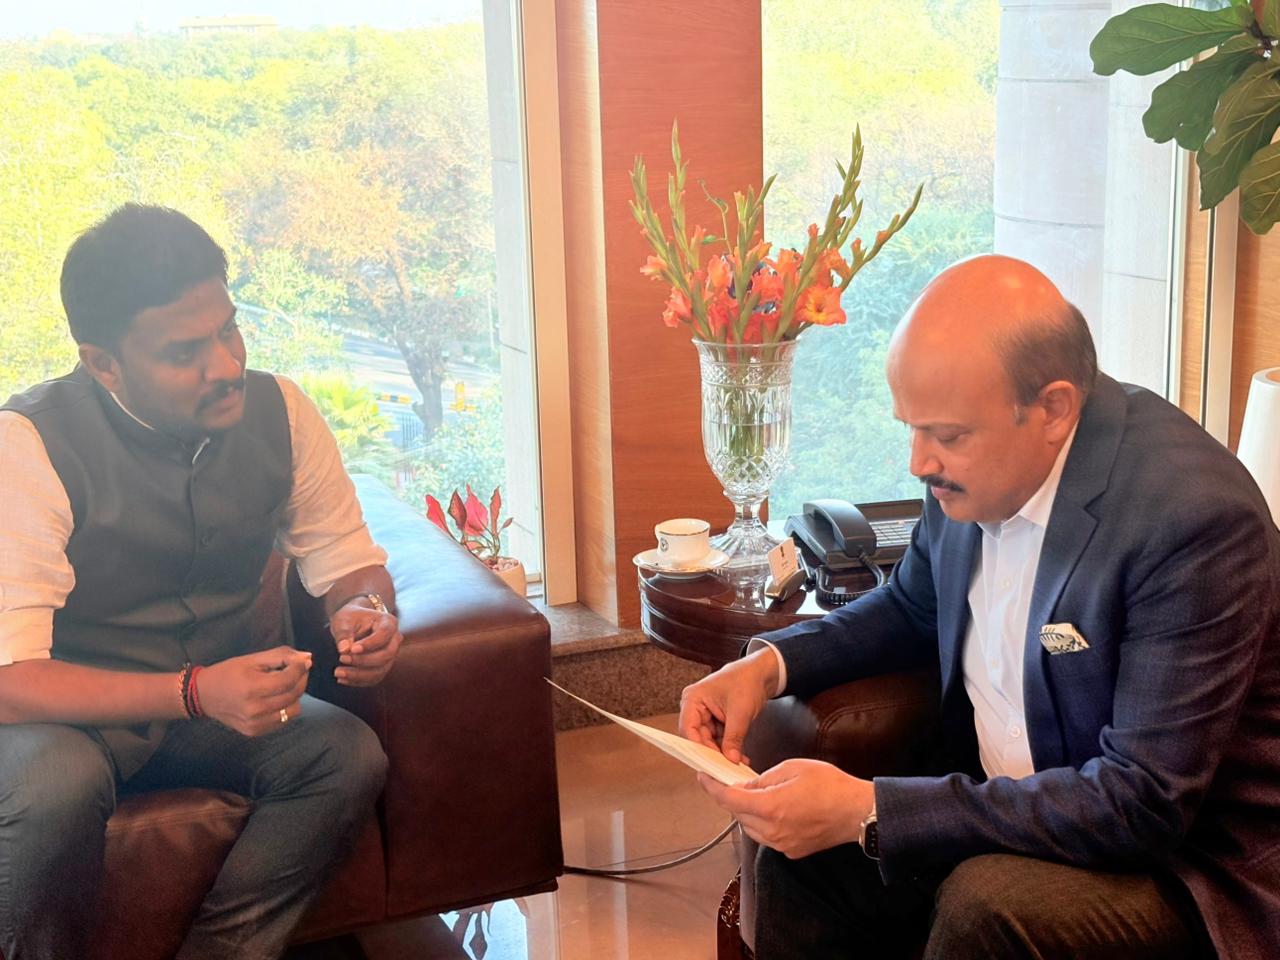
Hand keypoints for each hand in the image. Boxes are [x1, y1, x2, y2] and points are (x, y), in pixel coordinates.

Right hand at [198, 646, 311, 736]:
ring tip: (284, 685)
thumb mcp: (252, 659)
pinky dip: (286, 707)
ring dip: (295, 695)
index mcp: (251, 688)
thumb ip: (281, 656)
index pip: (288, 680)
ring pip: (294, 710)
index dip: (300, 669)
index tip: (303, 661)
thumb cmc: (228, 673)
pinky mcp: (256, 732)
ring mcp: (256, 724)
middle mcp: (255, 710)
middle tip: (296, 670)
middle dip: (301, 679)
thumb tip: (308, 657)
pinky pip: (284, 720)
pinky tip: (275, 698)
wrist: (203, 696)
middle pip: (294, 695)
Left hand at [329, 601, 401, 686]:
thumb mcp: (344, 620)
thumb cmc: (351, 618)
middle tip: (341, 658)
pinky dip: (358, 681)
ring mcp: (391, 655)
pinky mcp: (383, 666)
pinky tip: (343, 679)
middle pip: (386, 655)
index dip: (369, 644)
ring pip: (381, 670)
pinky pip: (375, 678)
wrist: (355, 623)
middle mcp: (394, 640)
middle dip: (363, 660)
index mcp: (389, 623)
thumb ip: (344, 633)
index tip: (351, 649)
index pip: (383, 635)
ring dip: (359, 675)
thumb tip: (344, 649)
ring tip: (338, 673)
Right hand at [678, 647, 780, 763]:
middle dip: (714, 753)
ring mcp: (706, 714)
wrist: (761, 673)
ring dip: (723, 753)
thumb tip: (731, 759)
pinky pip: (719, 739)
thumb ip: (734, 737)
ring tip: (737, 763)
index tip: (711, 762)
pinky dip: (729, 748)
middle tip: (727, 767)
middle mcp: (696, 707)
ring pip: (710, 741)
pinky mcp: (717, 720)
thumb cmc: (747, 680)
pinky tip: (739, 756)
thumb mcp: (740, 712)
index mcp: (693, 699)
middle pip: (698, 738)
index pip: (688, 729)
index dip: (699, 747)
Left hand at [697, 759, 873, 858]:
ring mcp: (781, 844)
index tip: (703, 777)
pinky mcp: (790, 851)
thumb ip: (763, 779)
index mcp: (771, 807)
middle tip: (730, 781)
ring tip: (756, 795)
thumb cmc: (830, 786)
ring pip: (750, 828)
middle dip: (731, 798)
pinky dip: (762, 823)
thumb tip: (744, 787)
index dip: (712, 788)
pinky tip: (773, 809)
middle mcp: (772, 831)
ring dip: (747, 812)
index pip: (729, 800)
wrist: (858, 812)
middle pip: (737, 815)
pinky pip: (766, 836)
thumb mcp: (792, 768)